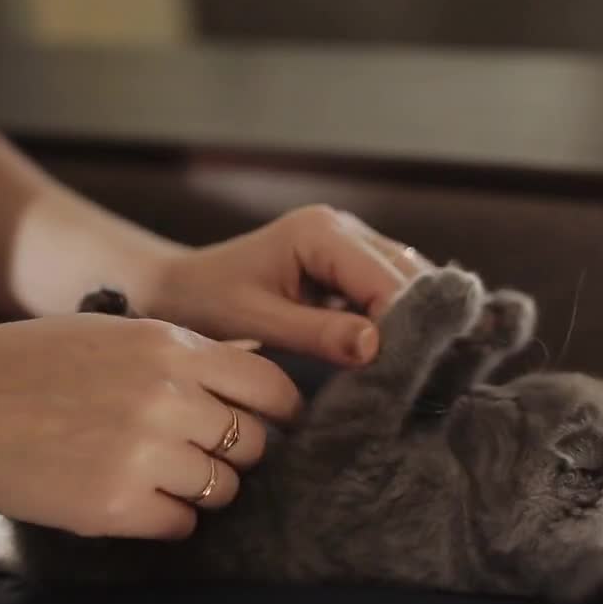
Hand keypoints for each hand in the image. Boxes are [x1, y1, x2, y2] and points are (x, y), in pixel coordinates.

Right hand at [0, 315, 300, 539]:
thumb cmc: (29, 364)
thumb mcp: (114, 332)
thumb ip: (185, 351)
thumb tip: (258, 364)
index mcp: (171, 348)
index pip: (273, 389)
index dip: (279, 412)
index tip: (270, 423)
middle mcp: (168, 398)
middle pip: (254, 444)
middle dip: (236, 453)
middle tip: (200, 452)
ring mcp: (143, 453)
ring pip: (224, 488)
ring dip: (202, 488)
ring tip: (158, 475)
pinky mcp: (115, 506)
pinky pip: (181, 524)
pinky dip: (166, 518)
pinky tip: (131, 499)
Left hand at [146, 205, 432, 366]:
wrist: (183, 288)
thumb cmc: (210, 301)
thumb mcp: (259, 321)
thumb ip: (317, 334)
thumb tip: (375, 348)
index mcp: (321, 232)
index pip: (385, 279)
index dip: (402, 325)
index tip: (404, 373)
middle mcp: (345, 227)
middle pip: (408, 274)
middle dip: (416, 322)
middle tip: (418, 376)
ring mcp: (352, 241)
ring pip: (407, 280)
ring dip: (411, 321)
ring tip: (412, 368)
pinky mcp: (352, 263)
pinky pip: (391, 288)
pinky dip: (399, 319)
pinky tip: (398, 354)